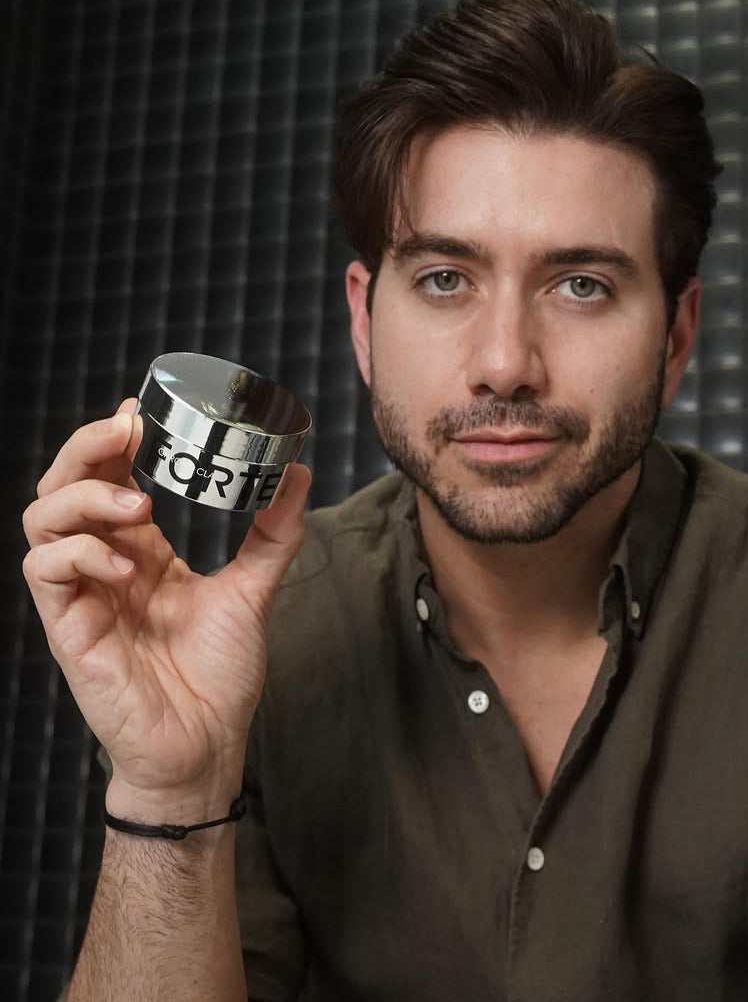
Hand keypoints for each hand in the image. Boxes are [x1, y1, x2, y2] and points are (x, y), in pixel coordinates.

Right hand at [22, 399, 311, 821]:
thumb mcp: (253, 590)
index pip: (111, 479)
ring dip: (85, 497)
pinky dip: (79, 554)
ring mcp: (83, 594)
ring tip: (139, 506)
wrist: (205, 743)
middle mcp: (106, 564)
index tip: (141, 410)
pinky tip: (125, 564)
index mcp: (142, 551)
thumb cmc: (218, 673)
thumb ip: (274, 533)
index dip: (115, 441)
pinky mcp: (69, 628)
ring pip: (43, 519)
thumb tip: (299, 470)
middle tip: (127, 430)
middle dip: (88, 448)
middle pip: (65, 486)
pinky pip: (46, 571)